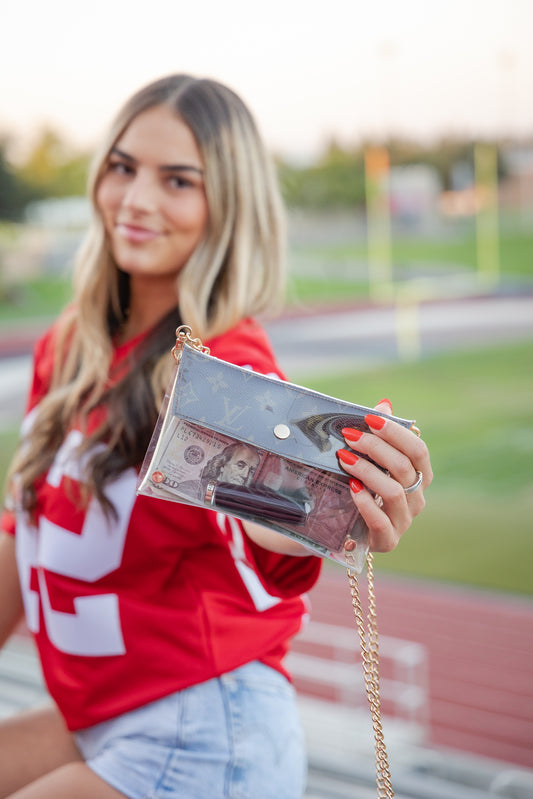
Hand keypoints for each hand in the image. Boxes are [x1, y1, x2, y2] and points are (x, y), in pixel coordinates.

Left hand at [337, 399, 432, 552]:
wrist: (340, 528)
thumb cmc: (359, 488)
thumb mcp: (367, 461)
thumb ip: (377, 436)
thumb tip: (384, 404)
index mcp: (418, 477)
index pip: (418, 450)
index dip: (395, 432)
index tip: (369, 419)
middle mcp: (416, 498)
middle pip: (404, 467)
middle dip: (375, 447)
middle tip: (348, 436)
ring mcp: (403, 521)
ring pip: (393, 491)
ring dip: (367, 471)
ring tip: (344, 458)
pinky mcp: (387, 540)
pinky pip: (381, 522)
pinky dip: (365, 502)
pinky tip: (351, 488)